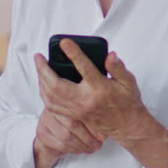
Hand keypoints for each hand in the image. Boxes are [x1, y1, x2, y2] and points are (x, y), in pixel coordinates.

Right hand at [32, 108, 104, 167]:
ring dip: (82, 145)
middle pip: (73, 123)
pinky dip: (72, 150)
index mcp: (65, 98)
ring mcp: (45, 119)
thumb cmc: (70, 125)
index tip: (103, 136)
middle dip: (88, 137)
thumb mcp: (83, 118)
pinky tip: (79, 150)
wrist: (50, 136)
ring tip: (91, 148)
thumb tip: (105, 132)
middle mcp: (54, 106)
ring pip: (66, 136)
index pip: (80, 112)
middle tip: (98, 144)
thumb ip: (92, 119)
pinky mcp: (42, 132)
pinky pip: (59, 145)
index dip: (93, 125)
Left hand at [33, 40, 167, 167]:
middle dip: (43, 70)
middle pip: (57, 85)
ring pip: (51, 96)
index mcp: (100, 88)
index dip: (73, 53)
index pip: (84, 68)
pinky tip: (43, 84)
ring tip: (39, 67)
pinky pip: (52, 106)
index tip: (64, 42)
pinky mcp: (74, 115)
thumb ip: (118, 68)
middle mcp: (85, 100)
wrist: (126, 125)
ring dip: (41, 81)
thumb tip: (110, 55)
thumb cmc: (127, 101)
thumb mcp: (129, 82)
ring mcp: (77, 110)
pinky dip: (44, 94)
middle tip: (38, 57)